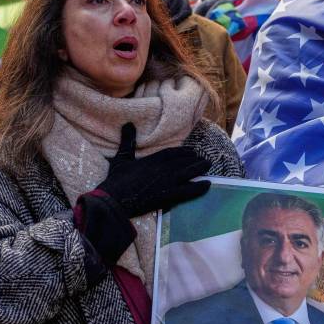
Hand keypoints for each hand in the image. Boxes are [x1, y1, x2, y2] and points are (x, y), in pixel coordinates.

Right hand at [95, 123, 211, 216]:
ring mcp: (167, 182)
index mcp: (152, 160)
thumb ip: (128, 142)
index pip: (172, 153)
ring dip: (199, 169)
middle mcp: (162, 169)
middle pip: (183, 162)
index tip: (192, 151)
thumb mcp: (121, 158)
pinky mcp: (169, 196)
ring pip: (188, 173)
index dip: (183, 152)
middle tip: (204, 159)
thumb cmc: (115, 181)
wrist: (114, 200)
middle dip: (194, 159)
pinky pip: (189, 191)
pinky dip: (199, 188)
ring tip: (208, 165)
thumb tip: (128, 123)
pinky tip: (208, 185)